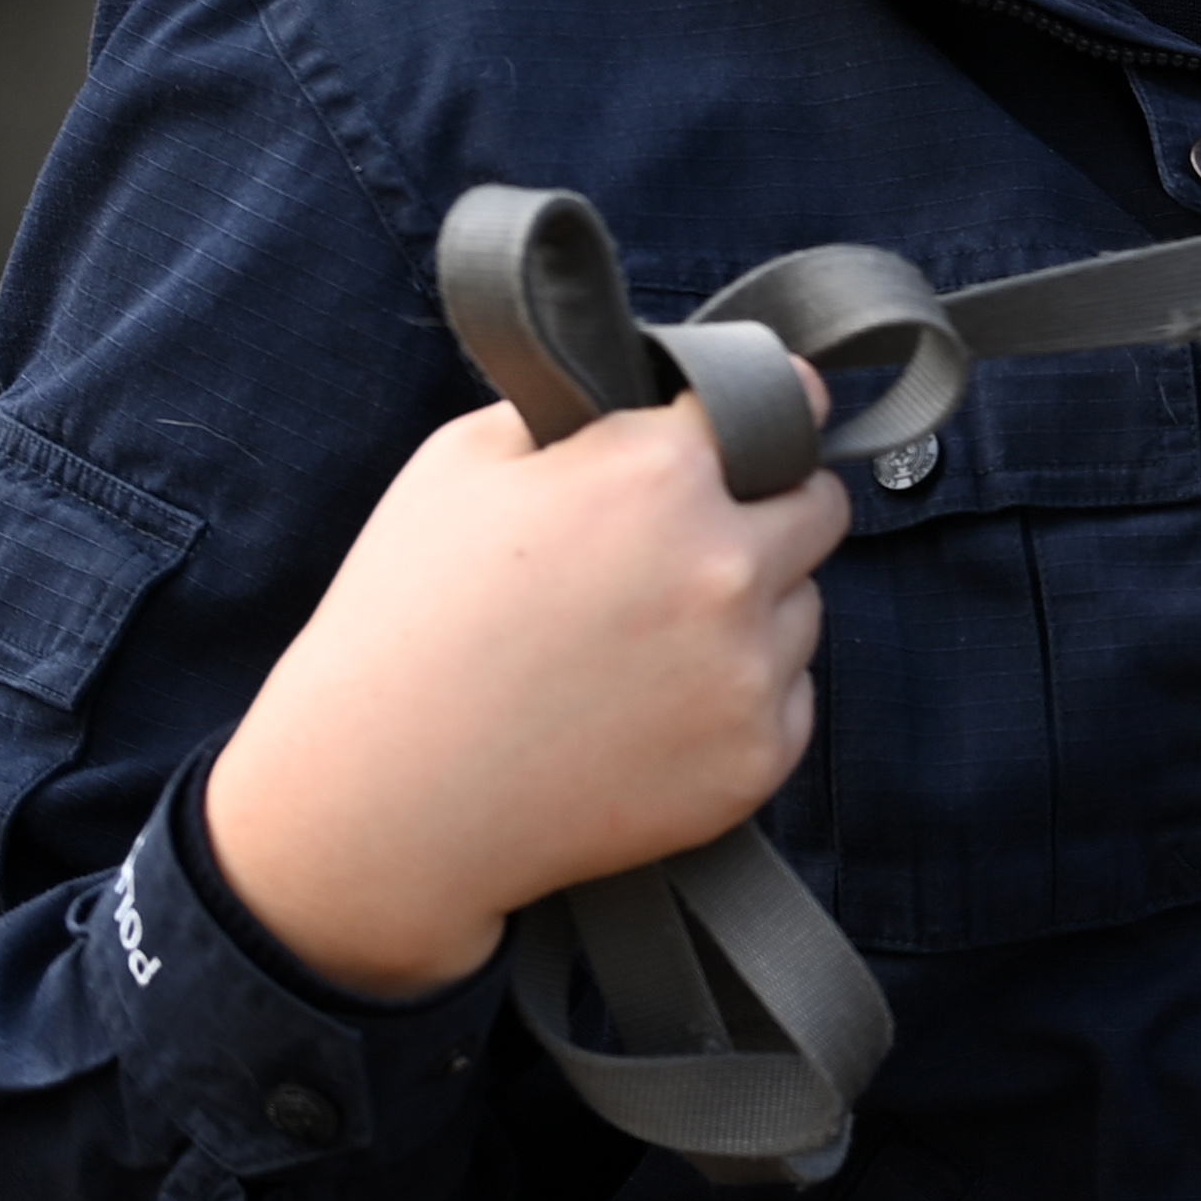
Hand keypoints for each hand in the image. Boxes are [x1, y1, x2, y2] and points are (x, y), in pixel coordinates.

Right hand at [202, 364, 845, 999]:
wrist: (380, 805)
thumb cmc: (404, 622)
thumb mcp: (459, 463)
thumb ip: (579, 411)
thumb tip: (651, 395)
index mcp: (659, 473)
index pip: (786, 399)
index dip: (771, 408)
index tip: (765, 423)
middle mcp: (727, 564)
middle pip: (820, 507)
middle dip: (768, 512)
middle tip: (685, 548)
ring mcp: (749, 668)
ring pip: (803, 607)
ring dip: (751, 612)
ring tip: (640, 647)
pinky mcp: (758, 758)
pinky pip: (787, 698)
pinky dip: (738, 700)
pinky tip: (647, 715)